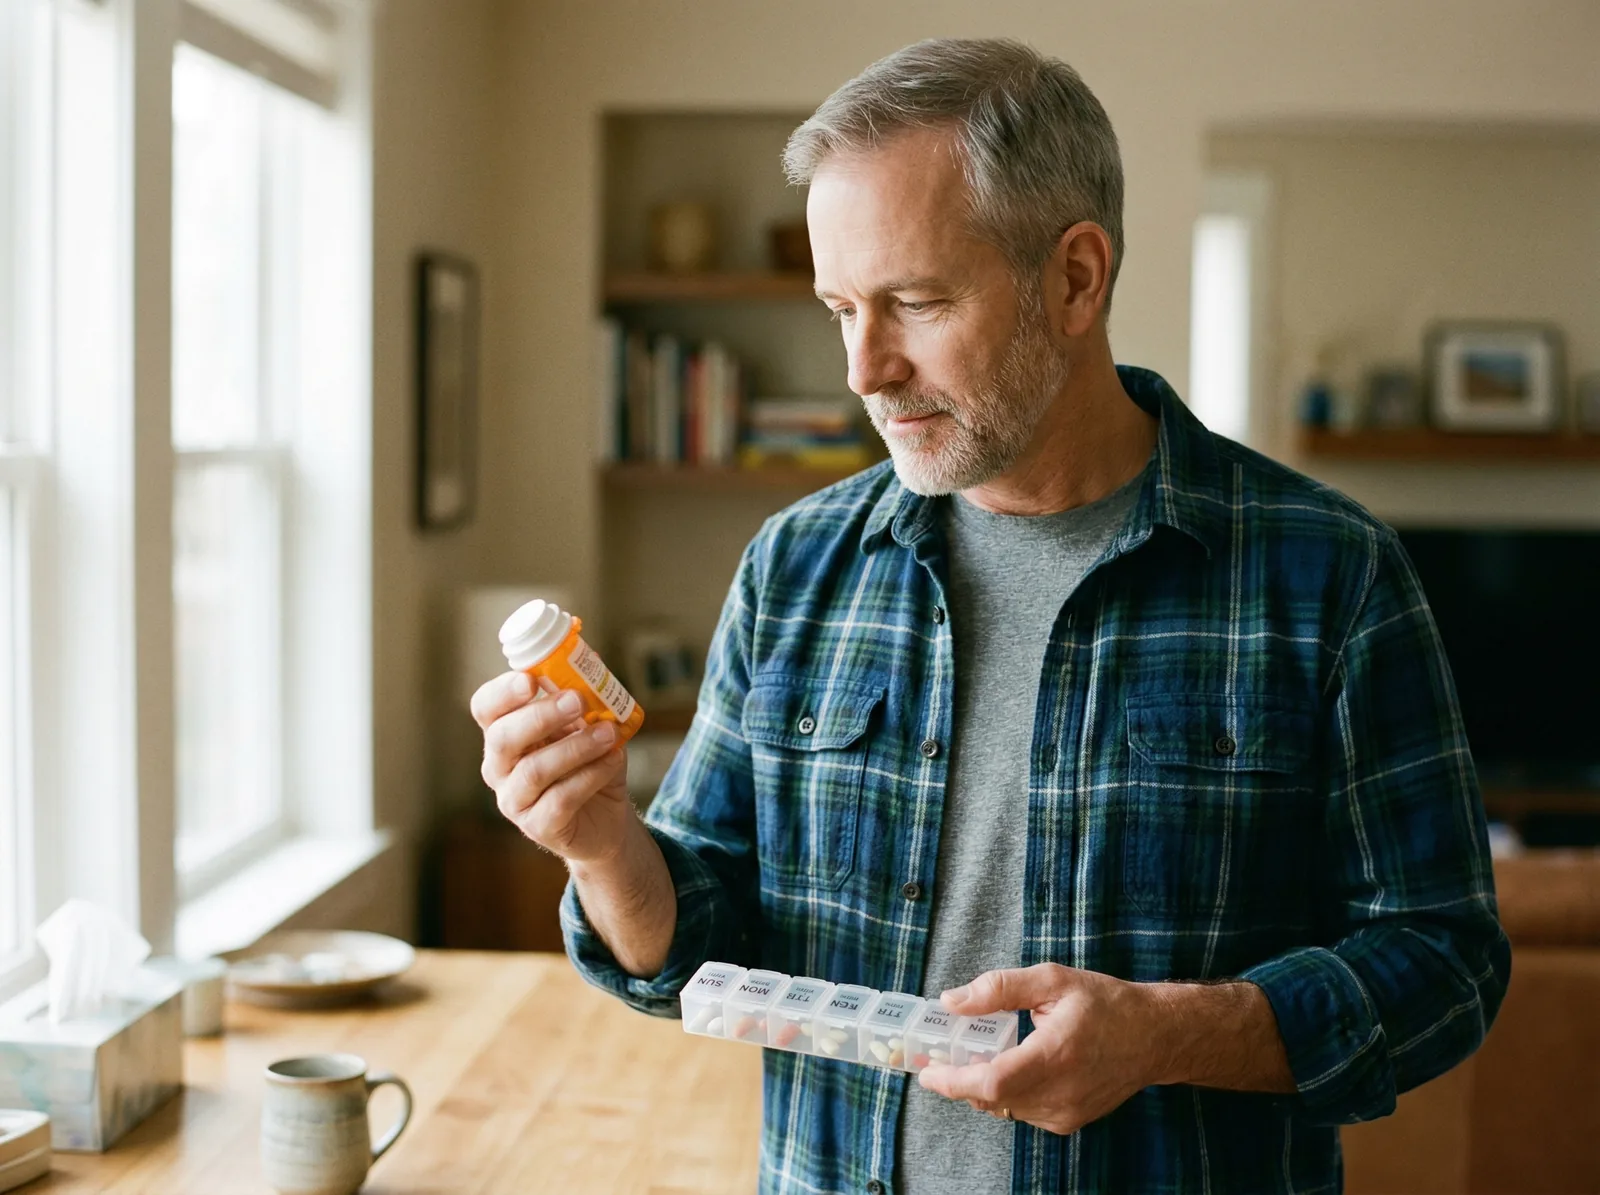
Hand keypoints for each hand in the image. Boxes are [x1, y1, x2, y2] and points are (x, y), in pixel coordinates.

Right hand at [472, 671, 632, 863]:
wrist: (606, 818)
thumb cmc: (588, 763)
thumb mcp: (587, 725)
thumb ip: (584, 696)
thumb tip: (593, 658)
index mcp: (504, 734)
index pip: (485, 708)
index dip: (502, 693)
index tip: (530, 679)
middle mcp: (499, 768)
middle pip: (502, 738)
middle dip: (540, 716)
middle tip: (577, 701)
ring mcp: (515, 800)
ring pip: (533, 770)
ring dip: (575, 747)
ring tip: (608, 733)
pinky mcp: (539, 827)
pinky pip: (560, 799)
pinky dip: (590, 775)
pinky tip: (613, 760)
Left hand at [917, 963, 1166, 1135]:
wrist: (1154, 1037)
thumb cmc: (1105, 1003)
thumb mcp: (1052, 980)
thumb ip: (999, 989)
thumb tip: (952, 1001)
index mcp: (1055, 1055)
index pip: (992, 1083)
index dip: (953, 1081)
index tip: (926, 1070)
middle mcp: (1060, 1093)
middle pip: (991, 1099)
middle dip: (960, 1080)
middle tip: (941, 1055)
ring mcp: (1065, 1113)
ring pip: (1005, 1108)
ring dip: (983, 1086)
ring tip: (975, 1056)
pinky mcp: (1069, 1122)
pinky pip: (1023, 1112)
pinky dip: (1007, 1093)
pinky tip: (1010, 1067)